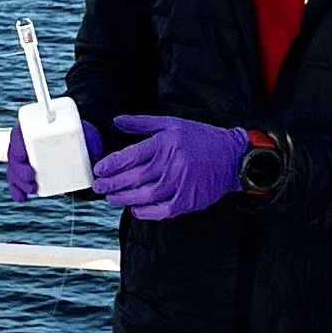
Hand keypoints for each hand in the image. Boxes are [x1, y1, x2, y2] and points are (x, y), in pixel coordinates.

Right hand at [1, 110, 100, 201]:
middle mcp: (26, 143)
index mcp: (35, 129)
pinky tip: (21, 198)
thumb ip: (90, 141)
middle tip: (30, 177)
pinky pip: (17, 180)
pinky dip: (17, 190)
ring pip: (14, 169)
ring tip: (31, 190)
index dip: (17, 145)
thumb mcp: (85, 135)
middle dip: (18, 168)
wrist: (75, 143)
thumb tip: (94, 153)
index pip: (19, 135)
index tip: (23, 156)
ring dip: (18, 181)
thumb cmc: (78, 136)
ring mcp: (25, 158)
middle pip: (14, 154)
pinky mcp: (26, 171)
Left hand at [91, 111, 248, 219]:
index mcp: (165, 143)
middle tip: (99, 186)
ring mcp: (180, 184)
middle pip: (134, 177)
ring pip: (145, 195)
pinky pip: (163, 210)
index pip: (131, 156)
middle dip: (112, 183)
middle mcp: (171, 164)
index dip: (111, 165)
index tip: (98, 170)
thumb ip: (142, 123)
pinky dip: (147, 212)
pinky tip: (136, 209)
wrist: (233, 157)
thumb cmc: (201, 139)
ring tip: (111, 197)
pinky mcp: (189, 200)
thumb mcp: (172, 123)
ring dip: (125, 198)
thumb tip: (117, 121)